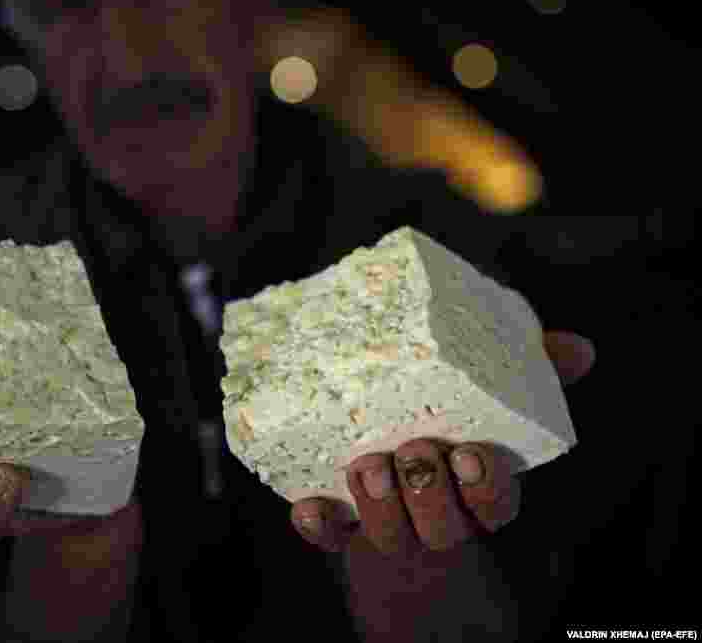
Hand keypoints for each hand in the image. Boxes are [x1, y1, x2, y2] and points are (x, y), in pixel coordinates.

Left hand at [289, 330, 595, 554]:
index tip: (471, 453)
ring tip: (366, 464)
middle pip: (444, 528)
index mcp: (478, 487)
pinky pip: (331, 537)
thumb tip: (576, 348)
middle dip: (428, 494)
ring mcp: (389, 523)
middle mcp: (437, 513)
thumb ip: (531, 371)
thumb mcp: (490, 391)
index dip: (487, 488)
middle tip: (414, 451)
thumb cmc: (451, 415)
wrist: (386, 441)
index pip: (497, 505)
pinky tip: (309, 506)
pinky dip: (320, 525)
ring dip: (379, 505)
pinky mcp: (342, 524)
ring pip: (390, 537)